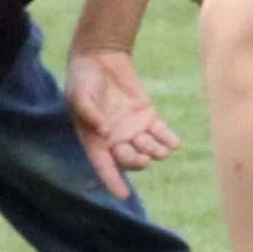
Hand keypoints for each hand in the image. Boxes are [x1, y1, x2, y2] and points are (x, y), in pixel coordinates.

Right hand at [65, 50, 180, 199]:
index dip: (112, 181)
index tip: (122, 195)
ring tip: (161, 150)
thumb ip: (89, 113)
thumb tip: (104, 131)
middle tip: (143, 158)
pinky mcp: (148, 116)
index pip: (104, 165)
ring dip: (155, 153)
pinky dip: (168, 140)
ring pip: (147, 149)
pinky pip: (161, 133)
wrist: (100, 56)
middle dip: (136, 162)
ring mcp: (133, 128)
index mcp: (95, 139)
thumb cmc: (83, 78)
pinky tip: (173, 143)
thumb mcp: (79, 95)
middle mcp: (115, 139)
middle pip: (129, 159)